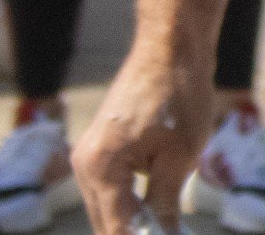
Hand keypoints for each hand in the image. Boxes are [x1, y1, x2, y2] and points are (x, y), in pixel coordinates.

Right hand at [74, 39, 213, 233]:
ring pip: (108, 207)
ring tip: (164, 225)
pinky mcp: (101, 148)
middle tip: (170, 232)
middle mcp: (84, 166)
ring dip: (133, 220)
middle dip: (135, 234)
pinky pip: (112, 189)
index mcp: (100, 169)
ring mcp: (89, 156)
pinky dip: (131, 201)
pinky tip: (155, 207)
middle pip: (107, 222)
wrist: (171, 48)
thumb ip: (164, 203)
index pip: (116, 230)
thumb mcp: (180, 156)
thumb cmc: (178, 96)